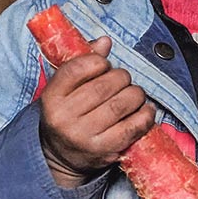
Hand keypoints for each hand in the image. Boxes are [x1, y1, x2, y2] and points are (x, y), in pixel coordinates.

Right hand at [39, 35, 155, 187]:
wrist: (60, 157)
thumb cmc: (66, 115)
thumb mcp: (65, 89)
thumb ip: (83, 62)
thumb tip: (105, 41)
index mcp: (52, 97)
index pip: (77, 69)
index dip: (98, 61)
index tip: (104, 65)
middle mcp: (64, 117)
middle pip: (104, 86)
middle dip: (122, 78)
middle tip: (124, 80)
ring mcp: (84, 136)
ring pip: (121, 104)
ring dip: (136, 94)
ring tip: (135, 94)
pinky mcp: (104, 150)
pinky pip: (132, 127)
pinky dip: (145, 115)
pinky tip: (145, 110)